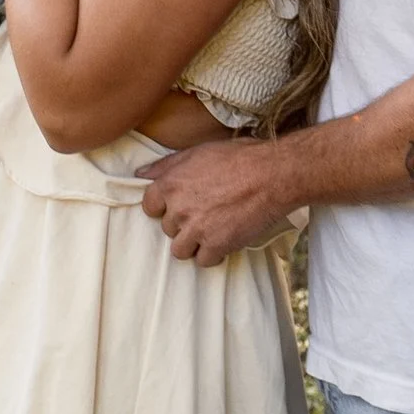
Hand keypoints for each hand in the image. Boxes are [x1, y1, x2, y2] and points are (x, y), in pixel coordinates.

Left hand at [141, 138, 294, 265]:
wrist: (272, 175)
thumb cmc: (238, 158)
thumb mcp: (198, 152)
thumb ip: (166, 165)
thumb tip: (141, 173)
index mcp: (170, 184)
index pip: (149, 207)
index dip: (164, 207)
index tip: (179, 205)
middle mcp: (178, 209)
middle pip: (167, 229)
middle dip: (183, 223)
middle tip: (205, 213)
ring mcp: (196, 230)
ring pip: (180, 250)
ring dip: (193, 243)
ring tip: (211, 231)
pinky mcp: (216, 245)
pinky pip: (203, 261)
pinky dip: (213, 254)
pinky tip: (224, 241)